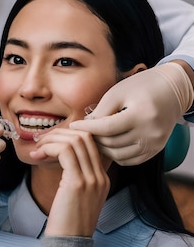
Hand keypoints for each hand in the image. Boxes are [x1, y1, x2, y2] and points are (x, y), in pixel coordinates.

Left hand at [30, 129, 109, 236]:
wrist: (69, 245)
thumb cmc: (67, 223)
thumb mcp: (78, 196)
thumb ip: (76, 176)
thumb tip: (59, 154)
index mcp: (102, 178)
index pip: (91, 142)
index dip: (69, 135)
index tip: (51, 141)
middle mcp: (100, 176)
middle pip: (85, 136)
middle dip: (60, 133)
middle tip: (41, 140)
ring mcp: (91, 179)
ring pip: (74, 141)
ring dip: (51, 139)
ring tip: (37, 148)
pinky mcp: (77, 183)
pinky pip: (64, 151)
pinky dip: (49, 148)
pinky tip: (38, 156)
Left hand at [69, 63, 193, 165]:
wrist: (172, 90)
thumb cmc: (143, 86)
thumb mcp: (119, 92)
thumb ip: (101, 110)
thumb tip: (85, 126)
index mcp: (141, 115)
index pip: (106, 128)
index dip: (87, 127)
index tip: (74, 124)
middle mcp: (150, 133)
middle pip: (112, 143)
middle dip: (94, 137)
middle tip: (83, 131)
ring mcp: (154, 144)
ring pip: (119, 155)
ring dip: (103, 148)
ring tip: (94, 137)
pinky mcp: (156, 150)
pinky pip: (130, 160)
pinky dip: (116, 155)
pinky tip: (109, 144)